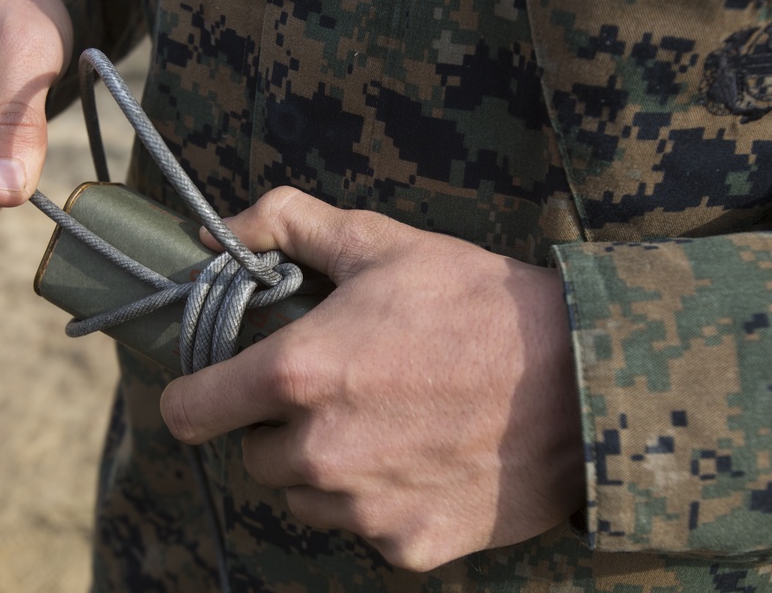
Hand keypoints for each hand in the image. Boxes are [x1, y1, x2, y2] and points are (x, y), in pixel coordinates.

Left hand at [160, 187, 584, 570]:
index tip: (221, 387)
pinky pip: (366, 527)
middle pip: (253, 458)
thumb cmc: (477, 303)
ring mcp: (364, 508)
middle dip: (279, 428)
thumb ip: (286, 225)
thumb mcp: (380, 242)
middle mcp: (318, 453)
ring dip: (326, 469)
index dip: (198, 395)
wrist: (583, 378)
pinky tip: (427, 460)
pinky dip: (382, 501)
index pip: (188, 411)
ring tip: (387, 424)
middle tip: (339, 393)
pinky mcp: (409, 545)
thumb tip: (211, 232)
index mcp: (297, 376)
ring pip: (305, 498)